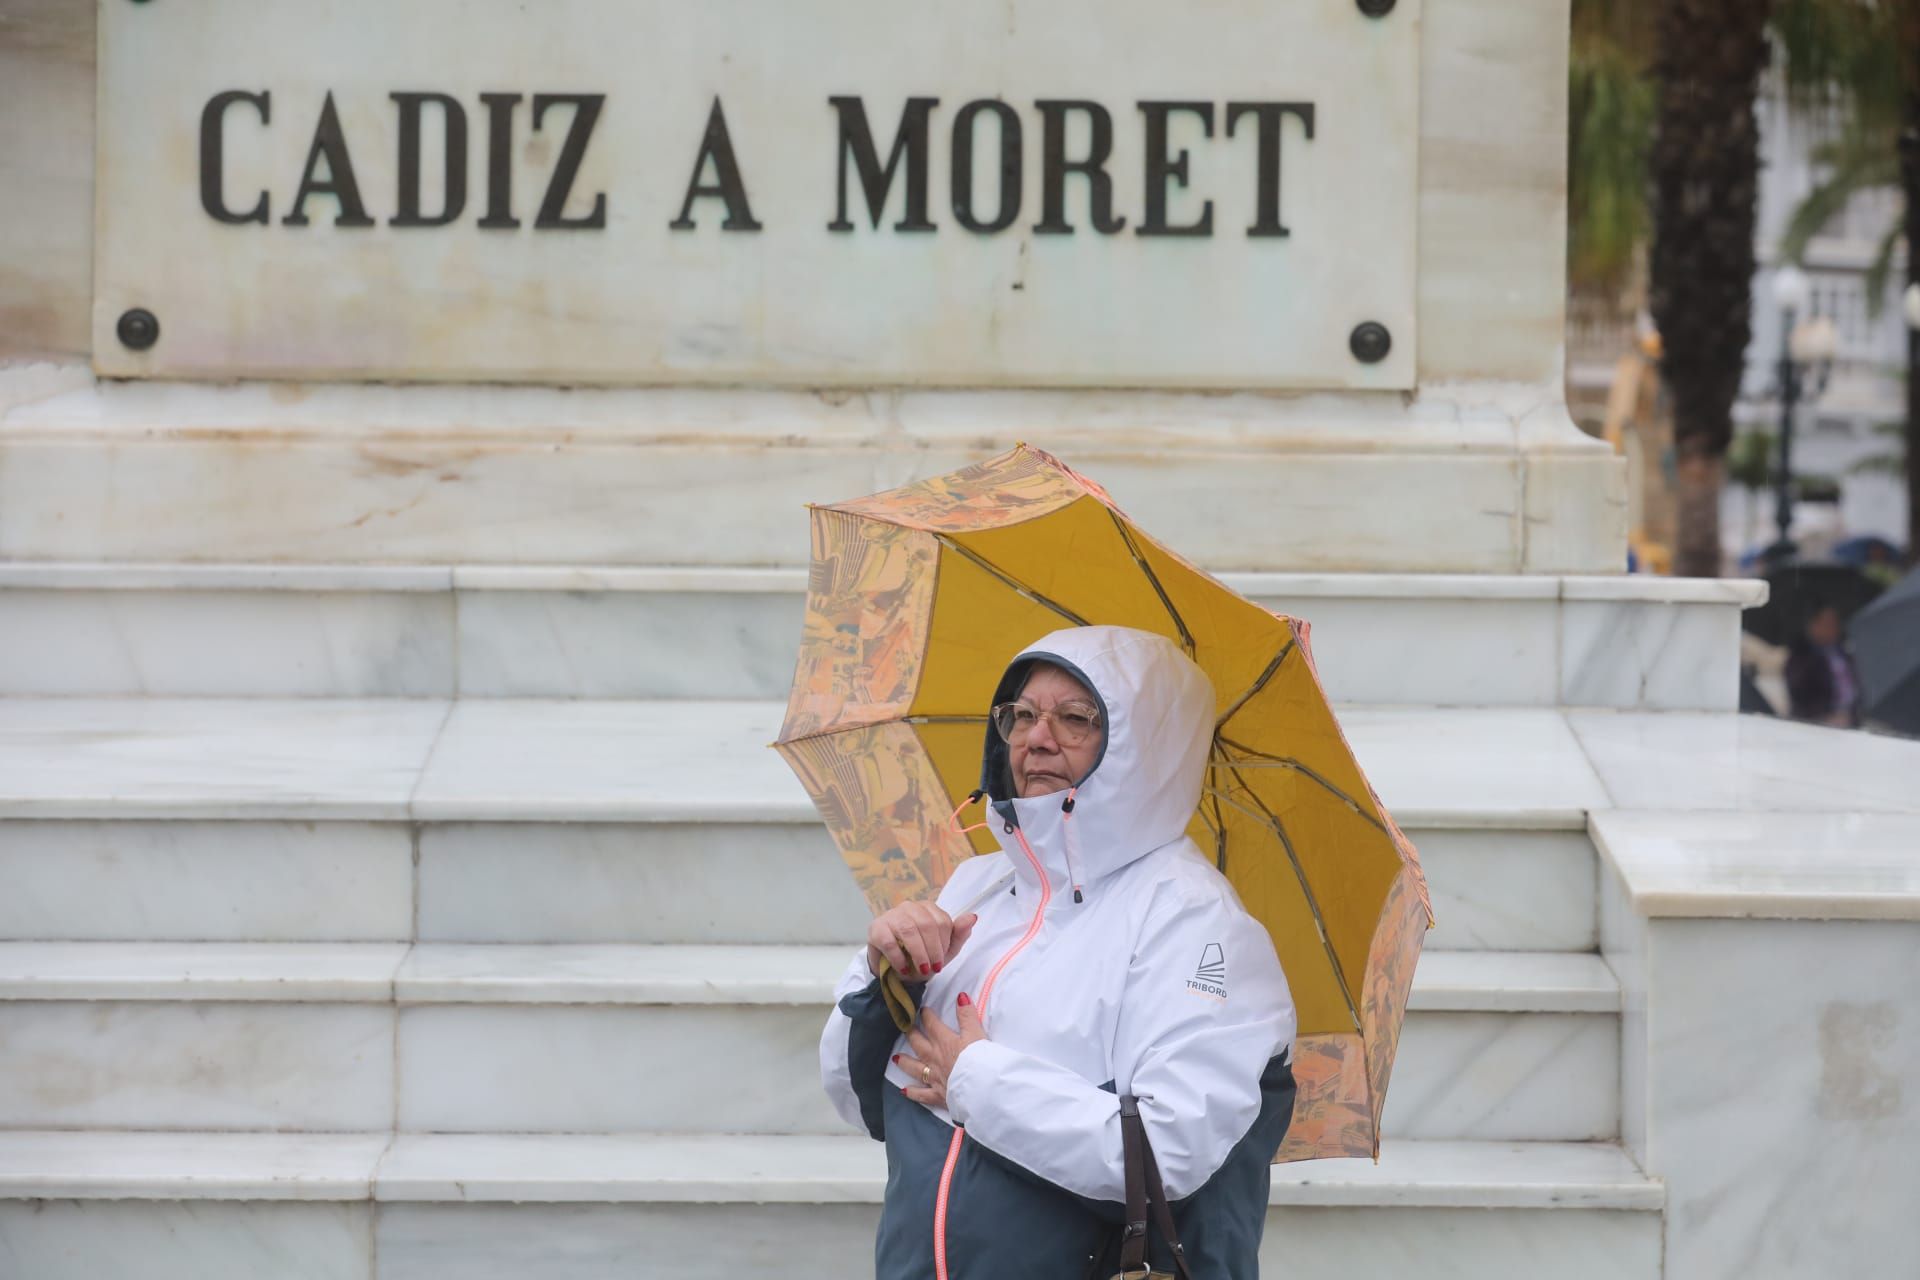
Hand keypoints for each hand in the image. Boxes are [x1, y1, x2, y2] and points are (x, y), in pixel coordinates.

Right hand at [867, 901, 976, 980]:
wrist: (893, 968)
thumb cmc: (920, 956)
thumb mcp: (944, 949)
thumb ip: (959, 934)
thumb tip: (973, 917)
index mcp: (927, 908)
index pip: (942, 921)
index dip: (944, 943)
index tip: (942, 959)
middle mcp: (909, 907)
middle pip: (927, 924)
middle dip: (933, 950)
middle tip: (934, 968)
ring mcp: (891, 915)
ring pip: (909, 931)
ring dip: (919, 954)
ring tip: (921, 970)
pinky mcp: (876, 928)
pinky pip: (889, 942)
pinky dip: (899, 958)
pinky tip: (903, 968)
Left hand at [897, 993, 987, 1108]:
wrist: (980, 1087)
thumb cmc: (980, 1060)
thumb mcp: (976, 1033)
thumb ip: (967, 1015)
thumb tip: (960, 996)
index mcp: (944, 1041)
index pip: (932, 1025)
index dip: (926, 1015)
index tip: (922, 1010)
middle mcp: (934, 1058)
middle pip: (918, 1044)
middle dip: (911, 1034)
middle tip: (905, 1028)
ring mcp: (934, 1077)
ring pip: (914, 1067)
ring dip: (905, 1062)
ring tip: (896, 1058)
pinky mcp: (938, 1095)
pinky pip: (921, 1094)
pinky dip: (912, 1093)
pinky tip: (904, 1091)